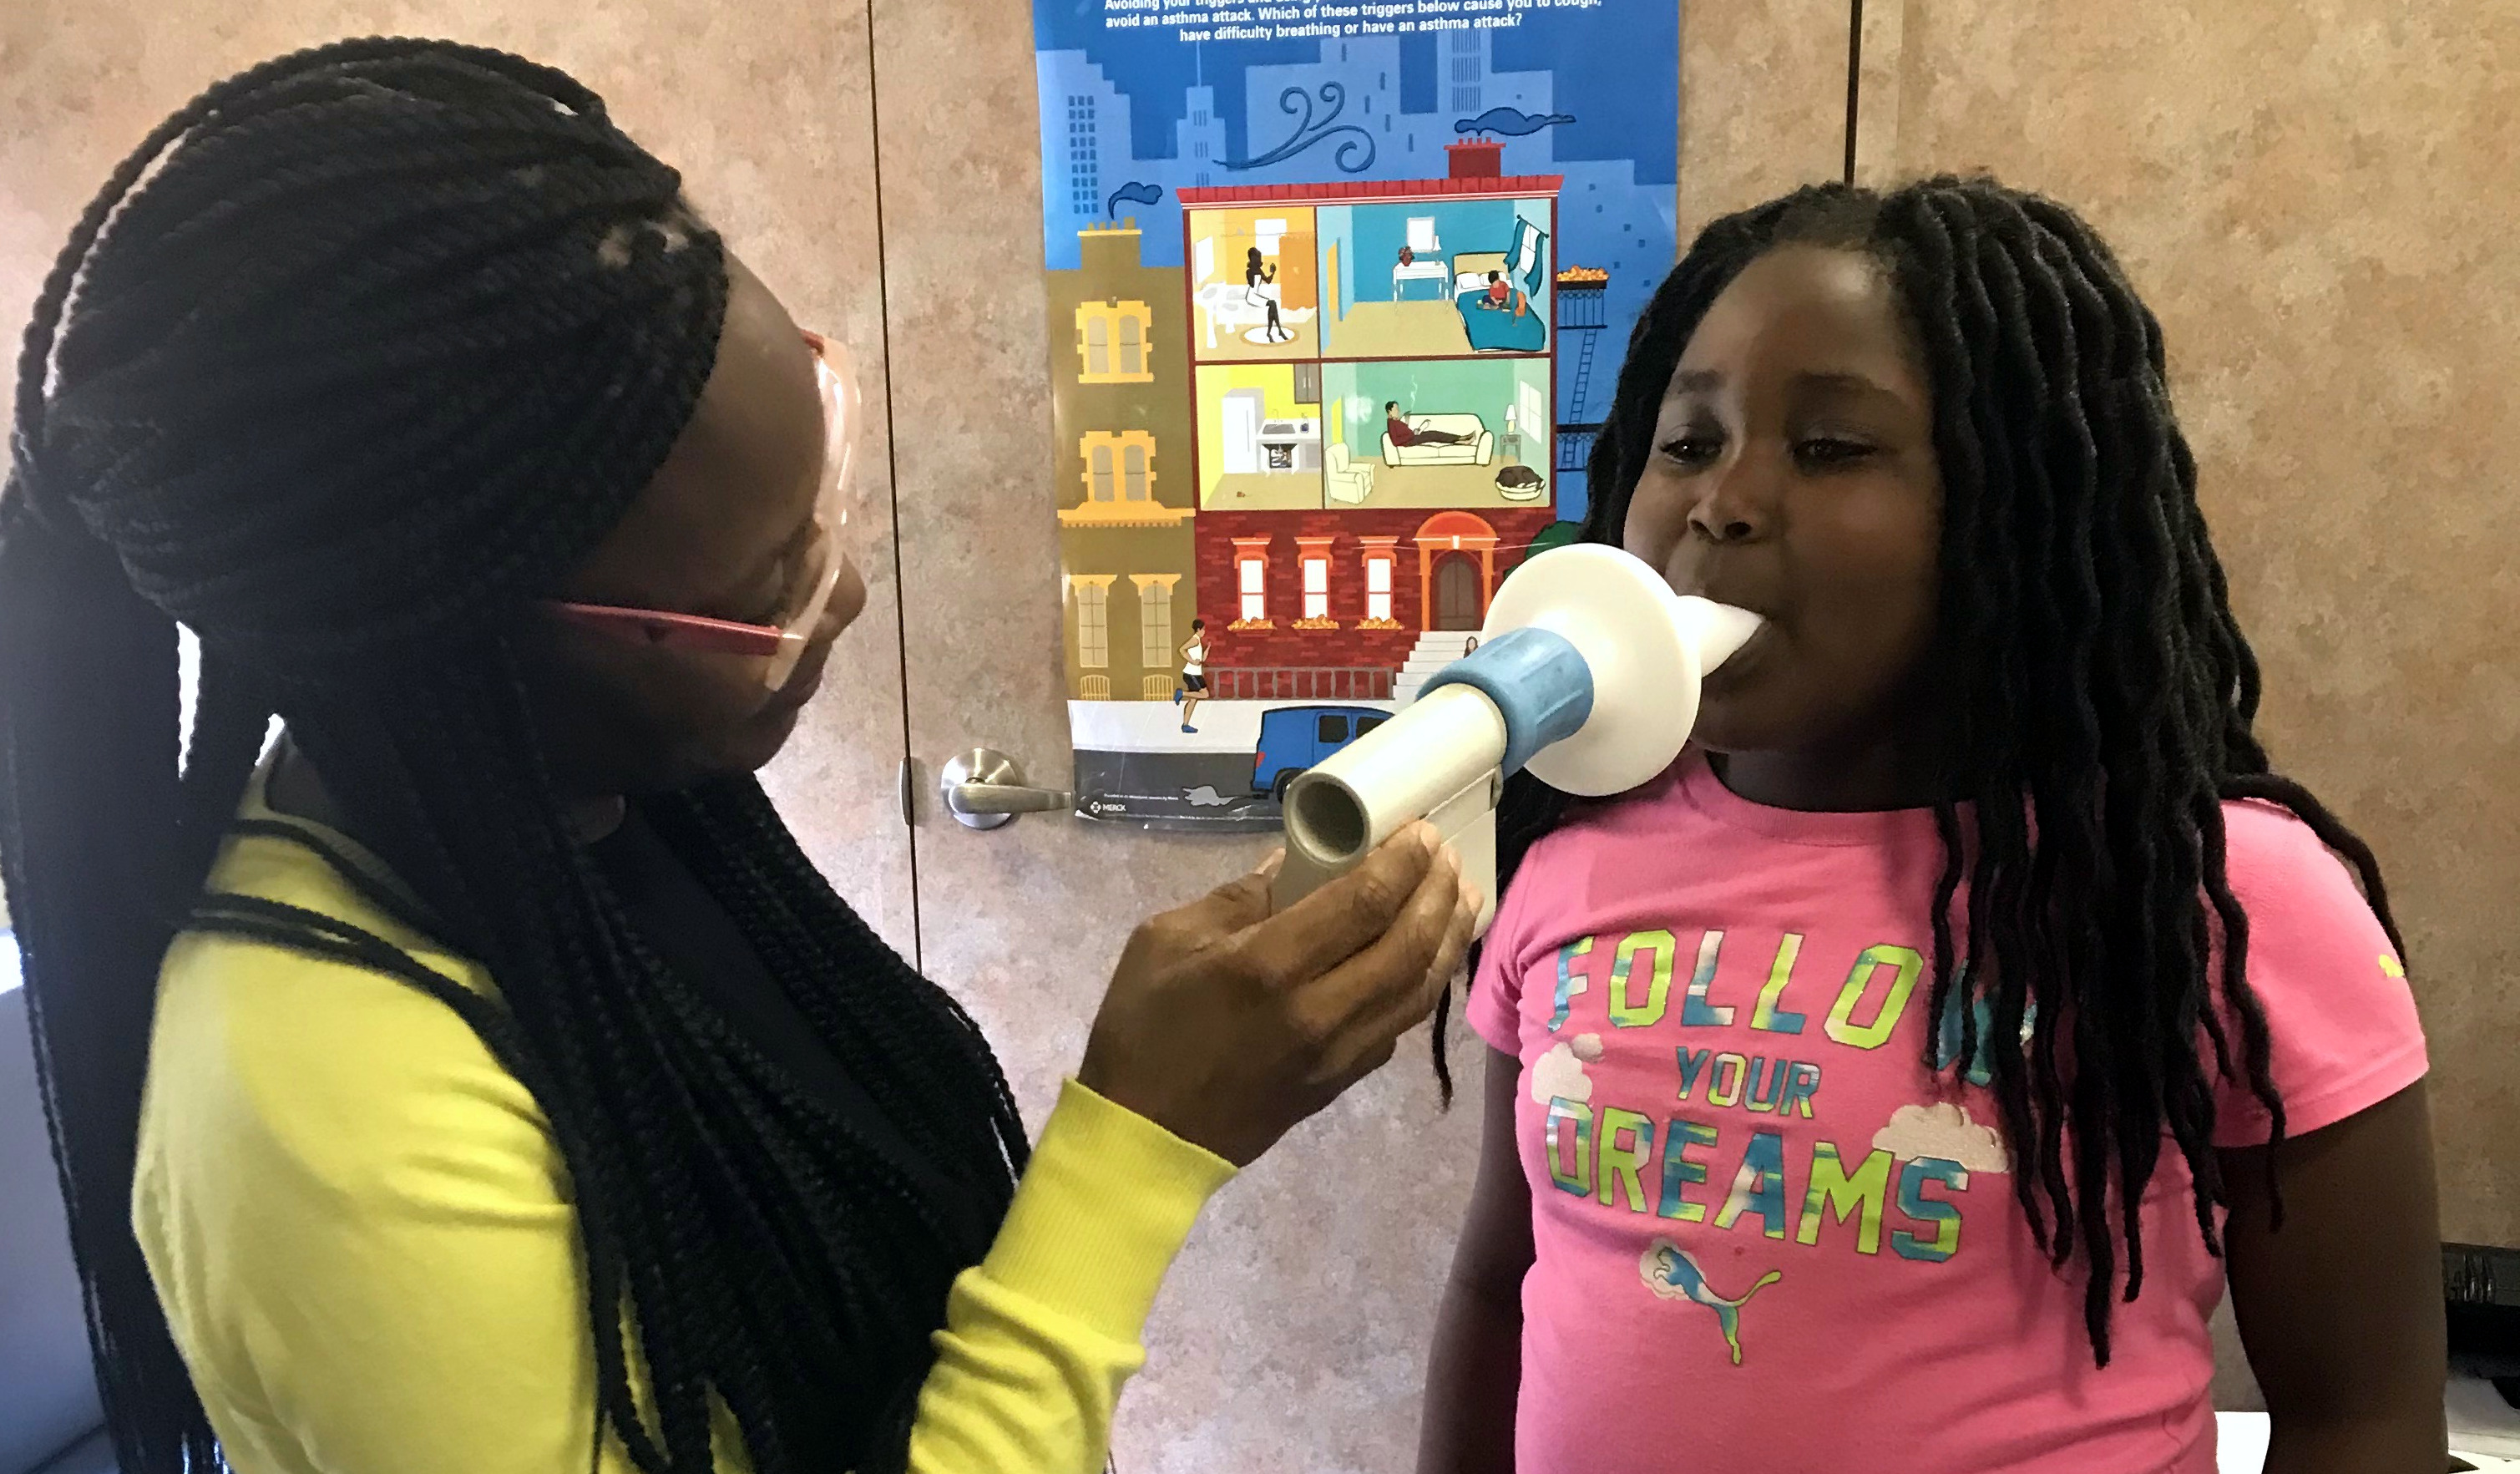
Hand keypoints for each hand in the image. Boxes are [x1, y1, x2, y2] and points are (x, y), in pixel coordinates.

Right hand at [1078, 823, 1479, 1166]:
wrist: (1146, 1137)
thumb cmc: (1143, 1029)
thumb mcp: (1165, 940)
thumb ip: (1237, 899)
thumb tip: (1291, 865)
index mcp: (1268, 966)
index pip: (1362, 903)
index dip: (1402, 862)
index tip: (1419, 831)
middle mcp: (1318, 1010)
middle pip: (1407, 944)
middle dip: (1436, 892)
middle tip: (1447, 855)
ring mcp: (1338, 1053)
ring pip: (1418, 989)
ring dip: (1448, 938)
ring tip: (1464, 898)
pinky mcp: (1342, 1081)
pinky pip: (1399, 1026)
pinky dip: (1423, 985)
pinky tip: (1429, 959)